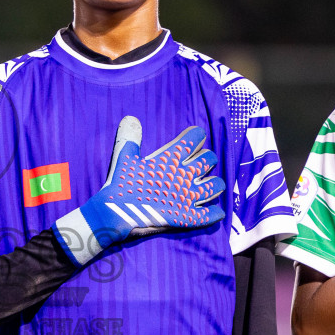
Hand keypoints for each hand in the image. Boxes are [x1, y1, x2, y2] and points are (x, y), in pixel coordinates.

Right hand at [54, 116, 224, 265]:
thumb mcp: (124, 157)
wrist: (118, 214)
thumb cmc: (121, 184)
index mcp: (170, 159)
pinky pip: (208, 215)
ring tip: (212, 183)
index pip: (193, 138)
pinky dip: (214, 213)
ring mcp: (187, 197)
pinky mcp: (187, 217)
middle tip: (202, 160)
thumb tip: (131, 117)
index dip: (197, 135)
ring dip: (215, 183)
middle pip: (208, 160)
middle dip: (207, 158)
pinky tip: (216, 212)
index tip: (196, 135)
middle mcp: (184, 176)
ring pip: (214, 186)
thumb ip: (130, 137)